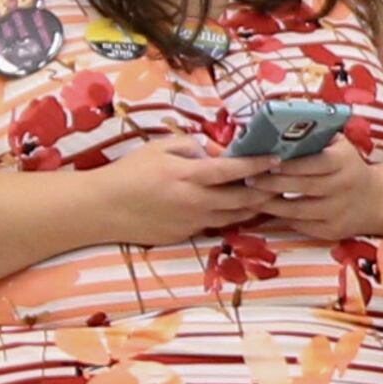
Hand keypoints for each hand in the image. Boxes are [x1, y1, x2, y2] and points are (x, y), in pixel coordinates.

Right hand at [87, 143, 277, 247]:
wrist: (103, 208)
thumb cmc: (130, 172)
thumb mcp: (160, 147)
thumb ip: (193, 147)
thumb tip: (219, 153)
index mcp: (188, 175)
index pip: (233, 170)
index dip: (258, 165)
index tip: (276, 159)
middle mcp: (195, 202)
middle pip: (242, 200)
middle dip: (265, 191)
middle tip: (280, 182)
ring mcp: (192, 223)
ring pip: (234, 217)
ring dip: (252, 207)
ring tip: (265, 196)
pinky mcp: (186, 236)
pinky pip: (215, 226)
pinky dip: (229, 217)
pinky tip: (235, 208)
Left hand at [259, 136, 382, 240]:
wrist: (375, 200)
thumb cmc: (347, 165)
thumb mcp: (340, 146)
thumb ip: (316, 136)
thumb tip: (280, 126)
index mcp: (345, 161)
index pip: (315, 163)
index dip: (291, 164)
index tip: (268, 162)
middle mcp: (344, 187)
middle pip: (304, 187)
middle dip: (273, 183)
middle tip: (249, 179)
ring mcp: (339, 211)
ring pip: (299, 211)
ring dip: (272, 204)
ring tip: (251, 196)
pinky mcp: (333, 231)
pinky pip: (302, 226)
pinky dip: (283, 218)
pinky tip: (267, 211)